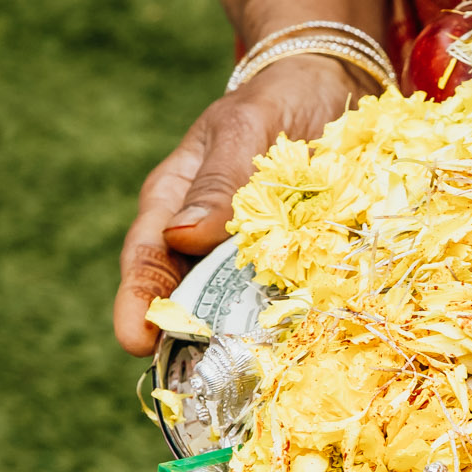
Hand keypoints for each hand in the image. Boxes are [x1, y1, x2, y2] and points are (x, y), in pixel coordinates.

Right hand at [112, 54, 367, 355]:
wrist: (336, 85)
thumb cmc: (280, 97)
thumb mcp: (246, 128)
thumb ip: (219, 180)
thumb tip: (182, 236)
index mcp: (177, 201)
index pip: (149, 259)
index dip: (139, 303)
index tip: (135, 342)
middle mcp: (207, 236)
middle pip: (188, 297)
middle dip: (190, 342)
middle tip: (198, 386)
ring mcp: (251, 253)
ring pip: (237, 307)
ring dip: (243, 342)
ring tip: (251, 380)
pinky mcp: (295, 260)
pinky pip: (286, 299)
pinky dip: (289, 324)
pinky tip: (305, 351)